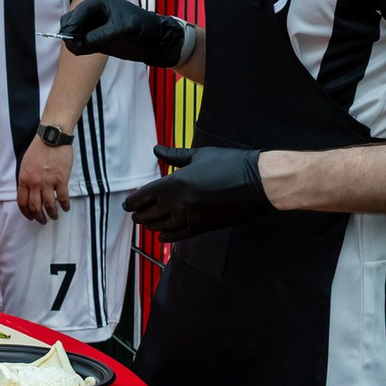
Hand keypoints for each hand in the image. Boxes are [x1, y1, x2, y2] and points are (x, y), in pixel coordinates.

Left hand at [16, 137, 72, 220]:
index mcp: (24, 179)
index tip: (30, 217)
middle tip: (43, 221)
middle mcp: (34, 183)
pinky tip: (65, 208)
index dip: (26, 213)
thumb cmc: (38, 148)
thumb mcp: (25, 163)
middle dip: (39, 217)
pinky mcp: (61, 179)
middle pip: (35, 207)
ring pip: (49, 205)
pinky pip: (63, 198)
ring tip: (55, 216)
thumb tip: (28, 191)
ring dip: (52, 214)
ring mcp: (48, 182)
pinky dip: (64, 205)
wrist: (51, 137)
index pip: (22, 202)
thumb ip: (26, 178)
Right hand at [58, 0, 190, 66]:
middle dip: (71, 34)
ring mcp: (92, 24)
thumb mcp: (124, 29)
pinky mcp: (94, 37)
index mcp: (99, 1)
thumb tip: (83, 42)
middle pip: (70, 21)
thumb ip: (102, 34)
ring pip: (72, 32)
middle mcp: (93, 10)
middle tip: (77, 46)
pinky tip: (88, 50)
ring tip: (83, 49)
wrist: (154, 41)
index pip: (78, 13)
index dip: (73, 26)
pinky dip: (79, 48)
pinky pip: (79, 43)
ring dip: (74, 42)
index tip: (72, 40)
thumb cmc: (143, 27)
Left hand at [123, 146, 272, 237]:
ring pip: (160, 227)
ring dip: (151, 225)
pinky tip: (162, 235)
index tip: (127, 204)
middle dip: (139, 214)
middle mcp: (177, 203)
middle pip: (147, 214)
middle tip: (134, 213)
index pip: (142, 197)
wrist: (258, 183)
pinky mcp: (203, 228)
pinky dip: (167, 236)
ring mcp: (190, 217)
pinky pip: (177, 236)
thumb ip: (174, 156)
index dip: (132, 201)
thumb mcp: (199, 155)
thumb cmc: (230, 163)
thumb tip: (156, 149)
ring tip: (146, 222)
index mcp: (174, 183)